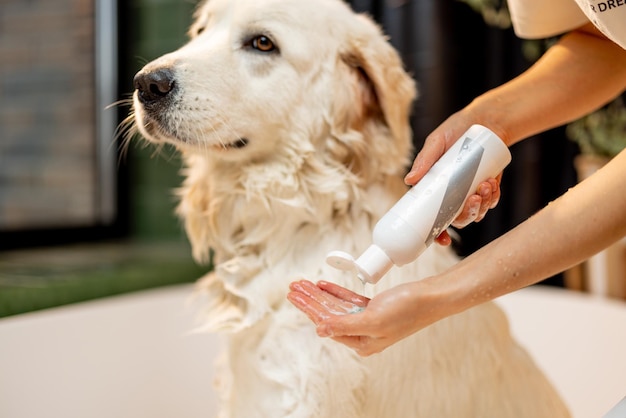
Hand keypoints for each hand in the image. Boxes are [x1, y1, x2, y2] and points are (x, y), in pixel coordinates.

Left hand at [287, 279, 445, 355]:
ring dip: (319, 294)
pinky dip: (335, 291)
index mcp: (362, 343)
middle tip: (293, 287)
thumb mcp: (373, 319)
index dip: (309, 308)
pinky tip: (322, 285)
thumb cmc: (408, 309)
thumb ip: (345, 325)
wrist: (432, 297)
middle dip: (310, 300)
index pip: (328, 324)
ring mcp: (368, 320)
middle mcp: (363, 333)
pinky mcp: (374, 307)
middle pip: (329, 314)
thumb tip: (320, 330)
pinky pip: (348, 300)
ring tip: (302, 284)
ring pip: (337, 306)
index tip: (295, 295)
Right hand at [404, 118, 502, 244]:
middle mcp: (451, 195)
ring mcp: (470, 193)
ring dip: (483, 205)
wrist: (484, 120)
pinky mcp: (487, 188)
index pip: (432, 218)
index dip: (436, 234)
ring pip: (475, 213)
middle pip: (457, 220)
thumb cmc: (455, 130)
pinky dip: (493, 197)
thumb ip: (424, 160)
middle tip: (474, 198)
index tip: (442, 241)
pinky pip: (491, 202)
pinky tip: (492, 183)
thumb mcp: (437, 142)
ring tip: (486, 185)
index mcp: (434, 189)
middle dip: (468, 214)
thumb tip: (409, 181)